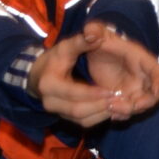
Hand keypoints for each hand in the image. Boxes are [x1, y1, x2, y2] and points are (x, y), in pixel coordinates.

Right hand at [29, 22, 158, 124]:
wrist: (39, 74)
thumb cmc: (56, 59)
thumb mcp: (66, 47)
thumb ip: (81, 41)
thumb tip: (95, 35)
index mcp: (49, 84)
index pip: (72, 92)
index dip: (92, 93)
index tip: (111, 90)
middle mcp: (50, 102)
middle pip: (77, 110)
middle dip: (99, 106)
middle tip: (119, 99)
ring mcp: (57, 112)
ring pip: (81, 120)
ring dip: (101, 114)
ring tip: (119, 105)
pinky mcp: (65, 117)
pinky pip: (83, 123)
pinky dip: (99, 118)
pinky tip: (113, 110)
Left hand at [81, 23, 158, 120]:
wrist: (96, 51)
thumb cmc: (101, 40)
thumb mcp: (96, 32)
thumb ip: (93, 30)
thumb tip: (89, 32)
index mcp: (139, 58)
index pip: (157, 71)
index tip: (156, 91)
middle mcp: (141, 76)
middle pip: (152, 94)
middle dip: (143, 103)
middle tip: (123, 106)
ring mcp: (134, 89)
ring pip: (140, 105)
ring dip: (128, 110)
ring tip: (110, 108)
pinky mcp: (124, 98)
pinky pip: (127, 110)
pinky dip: (121, 114)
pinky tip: (108, 114)